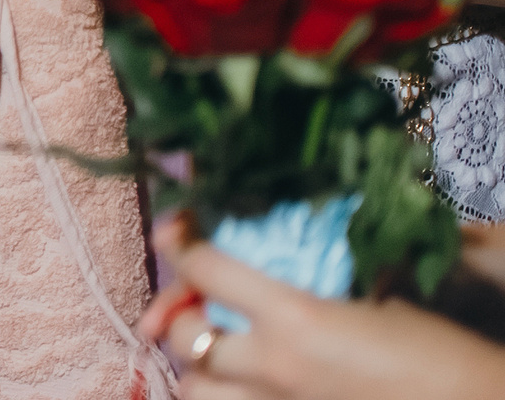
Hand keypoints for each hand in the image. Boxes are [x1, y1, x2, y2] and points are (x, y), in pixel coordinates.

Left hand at [143, 223, 504, 399]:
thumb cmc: (435, 349)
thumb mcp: (372, 294)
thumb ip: (310, 277)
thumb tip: (272, 253)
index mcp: (295, 318)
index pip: (204, 268)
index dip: (180, 241)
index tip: (175, 228)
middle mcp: (273, 368)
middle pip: (186, 337)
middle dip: (181, 312)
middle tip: (196, 298)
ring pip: (195, 390)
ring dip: (196, 366)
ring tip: (214, 349)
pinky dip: (225, 396)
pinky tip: (240, 383)